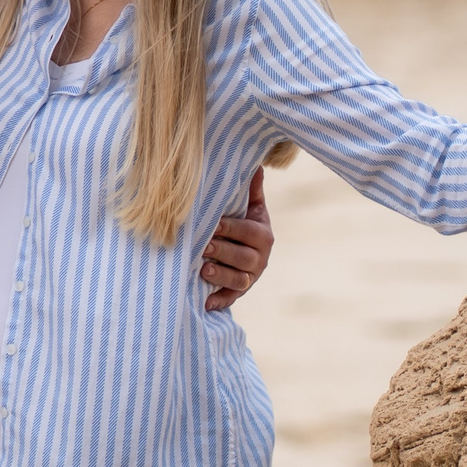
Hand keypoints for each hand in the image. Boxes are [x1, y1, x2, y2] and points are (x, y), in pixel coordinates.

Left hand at [201, 169, 274, 311]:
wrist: (241, 249)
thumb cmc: (241, 222)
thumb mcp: (248, 206)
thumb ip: (251, 189)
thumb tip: (256, 164)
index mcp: (263, 235)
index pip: (249, 232)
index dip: (232, 229)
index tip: (214, 224)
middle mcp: (260, 258)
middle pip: (244, 257)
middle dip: (224, 252)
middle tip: (204, 247)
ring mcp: (250, 277)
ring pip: (239, 279)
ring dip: (221, 276)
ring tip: (203, 271)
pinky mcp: (239, 292)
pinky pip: (231, 298)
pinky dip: (219, 301)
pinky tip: (206, 302)